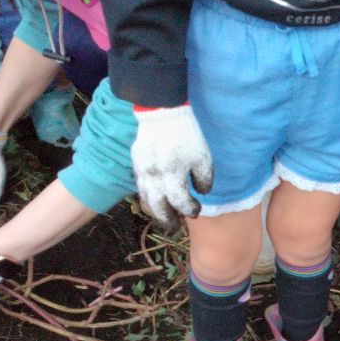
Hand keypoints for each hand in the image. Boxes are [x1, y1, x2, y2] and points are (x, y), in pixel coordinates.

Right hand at [131, 105, 211, 230]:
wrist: (162, 112)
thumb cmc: (187, 135)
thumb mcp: (202, 157)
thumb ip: (204, 179)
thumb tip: (201, 193)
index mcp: (172, 174)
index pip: (180, 202)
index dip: (189, 209)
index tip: (197, 210)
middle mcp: (154, 176)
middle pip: (158, 206)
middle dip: (168, 220)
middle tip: (176, 228)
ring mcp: (142, 169)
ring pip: (146, 198)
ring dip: (155, 211)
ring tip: (165, 218)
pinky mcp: (136, 162)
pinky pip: (141, 185)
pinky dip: (148, 196)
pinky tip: (155, 199)